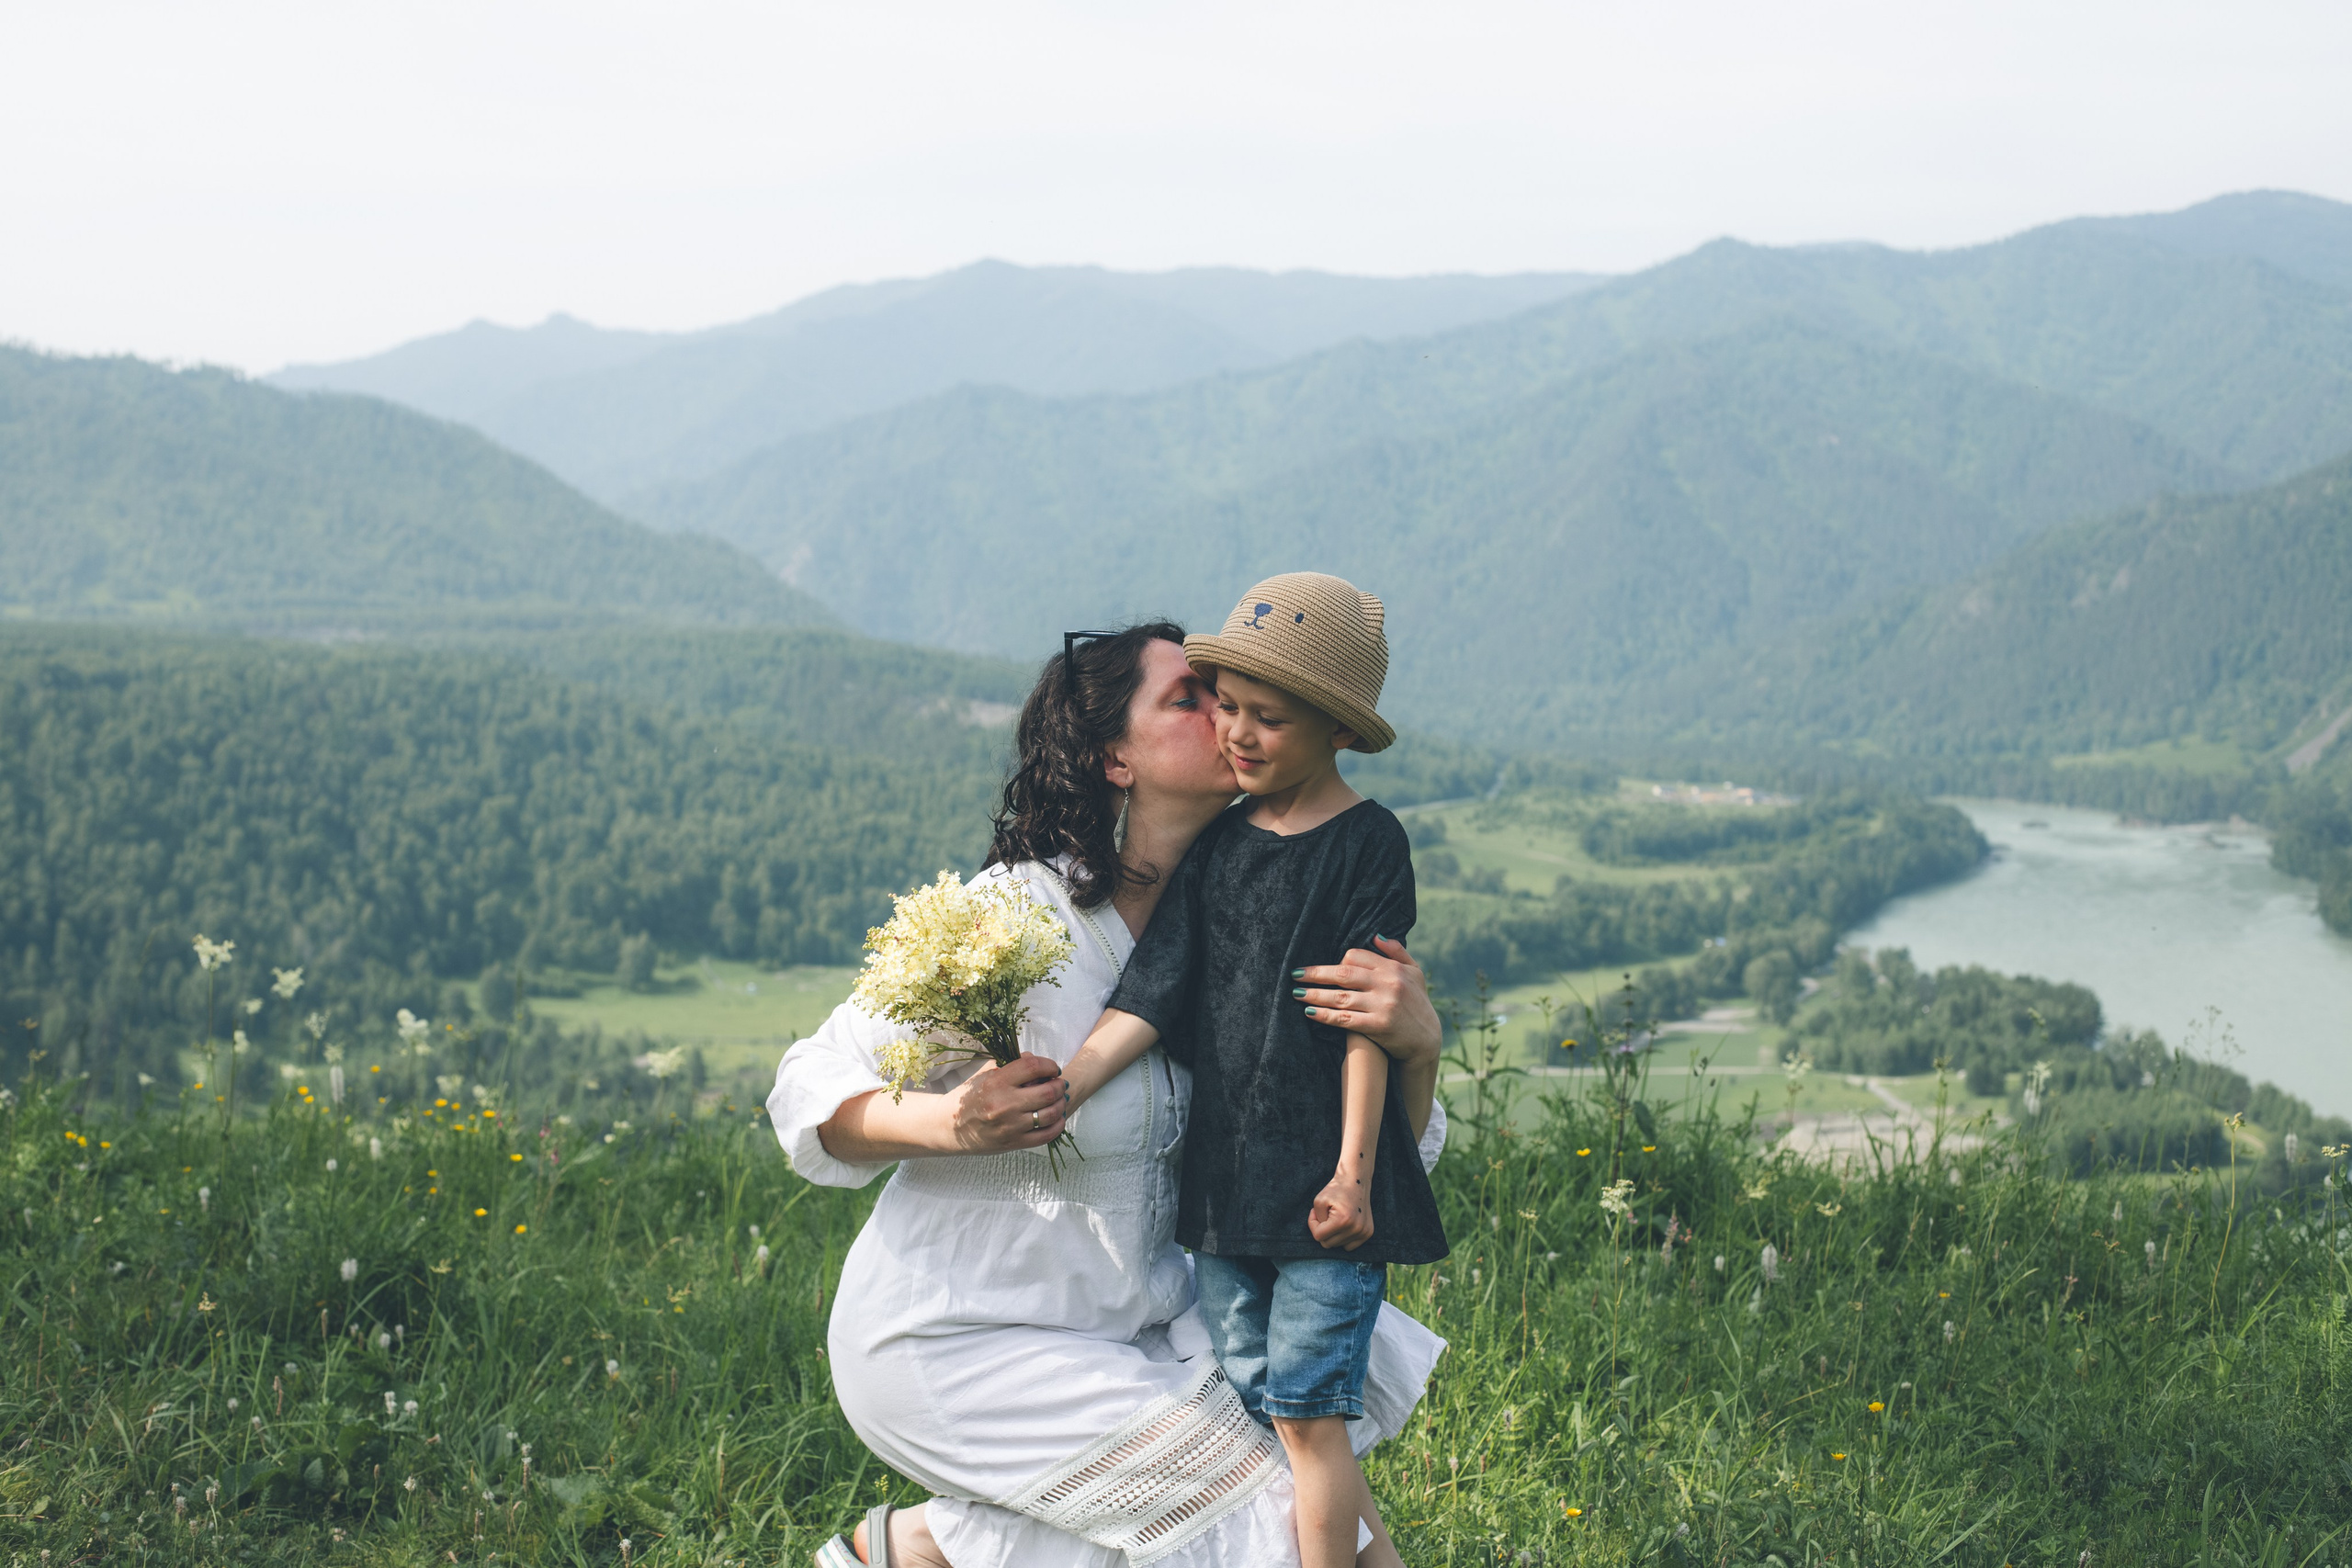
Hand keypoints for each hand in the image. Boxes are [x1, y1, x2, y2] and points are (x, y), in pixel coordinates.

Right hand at [946, 1053, 1068, 1152]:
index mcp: (996, 1082)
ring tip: (1060, 1099)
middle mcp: (1004, 1104)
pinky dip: (1058, 1125)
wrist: (949, 1127)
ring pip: (1050, 1114)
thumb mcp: (984, 1075)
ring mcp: (1010, 1126)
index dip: (1049, 1065)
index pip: (1033, 1067)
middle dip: (1060, 1085)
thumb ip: (1010, 1064)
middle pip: (1048, 1091)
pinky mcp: (1014, 1143)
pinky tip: (1058, 1117)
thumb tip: (1035, 1059)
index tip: (1053, 1068)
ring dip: (1061, 1104)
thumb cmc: (968, 1098)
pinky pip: (1046, 1135)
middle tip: (1060, 1084)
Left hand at [1294, 936, 1438, 1063]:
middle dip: (1316, 973)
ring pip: (1340, 997)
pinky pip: (1344, 1019)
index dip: (1337, 960)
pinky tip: (1309, 1012)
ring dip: (1315, 994)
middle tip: (1295, 975)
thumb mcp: (1415, 973)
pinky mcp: (1378, 1026)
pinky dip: (1324, 1015)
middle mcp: (1388, 984)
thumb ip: (1397, 953)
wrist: (1427, 1041)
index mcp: (1393, 969)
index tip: (1324, 968)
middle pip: (1343, 973)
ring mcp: (1382, 1005)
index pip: (1357, 955)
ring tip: (1296, 993)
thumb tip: (1375, 935)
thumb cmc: (1418, 1004)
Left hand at [1309, 1171, 1374, 1250]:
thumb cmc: (1336, 1189)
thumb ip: (1315, 1220)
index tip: (1314, 1212)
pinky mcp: (1368, 1233)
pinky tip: (1343, 1225)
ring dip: (1333, 1234)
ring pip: (1338, 1245)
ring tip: (1335, 1218)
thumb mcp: (1318, 1201)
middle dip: (1322, 1230)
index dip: (1312, 1224)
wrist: (1356, 1181)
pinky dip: (1343, 1238)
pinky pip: (1349, 1246)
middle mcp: (1356, 1229)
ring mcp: (1363, 1232)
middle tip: (1324, 1215)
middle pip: (1328, 1244)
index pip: (1318, 1236)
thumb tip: (1320, 1235)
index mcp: (1342, 1221)